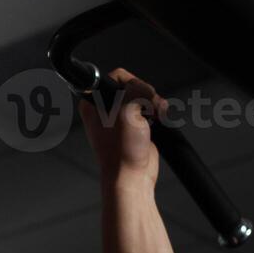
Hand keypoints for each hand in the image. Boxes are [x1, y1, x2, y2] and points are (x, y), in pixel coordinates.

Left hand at [78, 68, 165, 188]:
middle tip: (150, 109)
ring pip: (143, 96)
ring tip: (157, 116)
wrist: (132, 175)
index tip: (140, 95)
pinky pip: (150, 109)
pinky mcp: (135, 125)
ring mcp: (120, 117)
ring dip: (155, 104)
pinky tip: (160, 119)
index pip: (116, 76)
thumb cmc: (121, 151)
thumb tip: (145, 89)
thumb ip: (135, 91)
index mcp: (93, 102)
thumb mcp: (126, 112)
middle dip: (147, 95)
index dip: (133, 83)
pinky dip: (158, 112)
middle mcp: (105, 108)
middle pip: (133, 85)